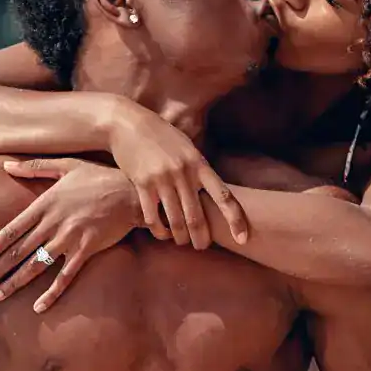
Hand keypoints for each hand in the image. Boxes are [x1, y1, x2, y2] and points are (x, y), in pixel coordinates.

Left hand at [0, 158, 141, 311]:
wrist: (132, 191)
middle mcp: (52, 223)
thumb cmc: (99, 177)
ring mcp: (69, 238)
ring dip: (14, 282)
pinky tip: (39, 307)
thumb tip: (6, 165)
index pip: (10, 231)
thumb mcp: (66, 165)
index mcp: (44, 204)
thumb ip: (34, 167)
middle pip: (18, 252)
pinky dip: (52, 292)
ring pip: (36, 265)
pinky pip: (66, 276)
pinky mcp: (87, 250)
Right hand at [103, 102, 248, 248]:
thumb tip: (213, 190)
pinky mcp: (142, 184)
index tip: (243, 238)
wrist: (127, 123)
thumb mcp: (187, 147)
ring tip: (182, 242)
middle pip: (197, 216)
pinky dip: (159, 230)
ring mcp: (162, 179)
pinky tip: (162, 234)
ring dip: (180, 237)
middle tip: (202, 247)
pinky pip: (153, 217)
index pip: (224, 196)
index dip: (235, 219)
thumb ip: (199, 168)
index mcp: (199, 164)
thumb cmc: (161, 136)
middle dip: (202, 238)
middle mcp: (183, 172)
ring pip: (175, 220)